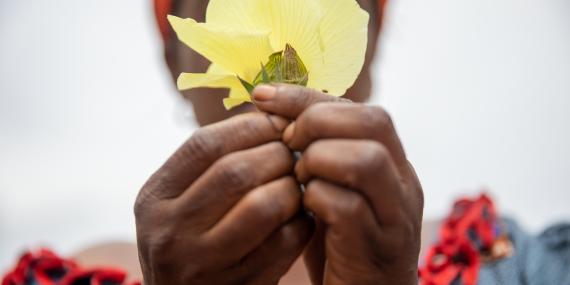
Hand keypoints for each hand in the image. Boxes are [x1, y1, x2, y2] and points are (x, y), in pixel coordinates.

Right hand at [134, 112, 312, 284]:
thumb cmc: (193, 242)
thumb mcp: (180, 202)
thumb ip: (211, 164)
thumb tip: (268, 113)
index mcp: (154, 197)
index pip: (205, 144)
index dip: (250, 126)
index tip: (279, 122)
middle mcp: (168, 230)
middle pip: (236, 171)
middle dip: (278, 154)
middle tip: (297, 153)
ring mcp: (200, 263)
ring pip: (263, 205)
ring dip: (293, 188)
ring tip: (299, 183)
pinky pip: (284, 243)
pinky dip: (303, 222)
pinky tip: (303, 216)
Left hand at [253, 85, 423, 284]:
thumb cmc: (341, 243)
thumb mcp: (330, 190)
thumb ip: (316, 154)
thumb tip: (270, 111)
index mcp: (391, 162)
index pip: (358, 108)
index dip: (307, 97)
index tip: (263, 96)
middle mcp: (403, 182)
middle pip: (374, 121)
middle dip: (318, 121)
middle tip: (287, 142)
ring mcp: (396, 215)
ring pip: (367, 159)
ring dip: (319, 159)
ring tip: (298, 175)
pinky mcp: (379, 248)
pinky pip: (349, 207)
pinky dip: (317, 198)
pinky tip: (303, 207)